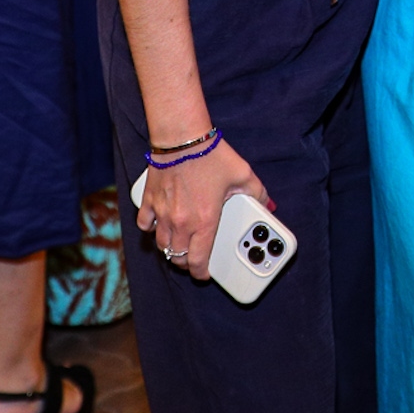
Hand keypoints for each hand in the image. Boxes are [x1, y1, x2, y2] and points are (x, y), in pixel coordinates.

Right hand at [138, 139, 267, 281]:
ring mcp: (162, 213)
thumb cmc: (212, 155)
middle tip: (195, 257)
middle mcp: (181, 222)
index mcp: (205, 221)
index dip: (201, 273)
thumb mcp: (243, 174)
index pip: (198, 261)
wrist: (182, 137)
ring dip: (171, 248)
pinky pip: (144, 224)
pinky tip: (158, 225)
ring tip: (180, 244)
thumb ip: (258, 193)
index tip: (204, 274)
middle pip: (178, 256)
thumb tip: (268, 203)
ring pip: (162, 244)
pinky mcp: (149, 200)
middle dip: (187, 262)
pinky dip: (151, 228)